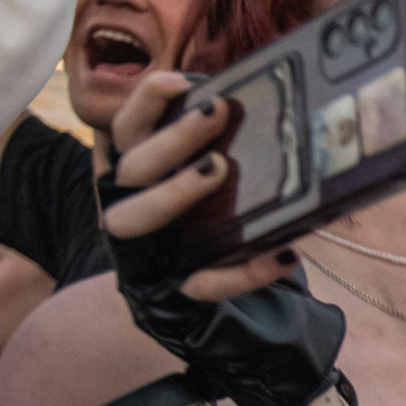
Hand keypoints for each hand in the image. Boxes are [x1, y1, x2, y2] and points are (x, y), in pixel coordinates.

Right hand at [98, 70, 344, 405]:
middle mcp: (125, 215)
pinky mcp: (171, 300)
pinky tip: (282, 256)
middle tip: (218, 112)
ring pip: (131, 222)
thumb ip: (228, 158)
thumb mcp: (225, 193)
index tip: (181, 81)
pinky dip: (242, 272)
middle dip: (169, 138)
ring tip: (220, 168)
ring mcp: (142, 259)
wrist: (244, 325)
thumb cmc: (230, 239)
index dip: (144, 103)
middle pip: (126, 170)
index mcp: (134, 181)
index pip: (123, 131)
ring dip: (173, 191)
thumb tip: (281, 113)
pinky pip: (199, 285)